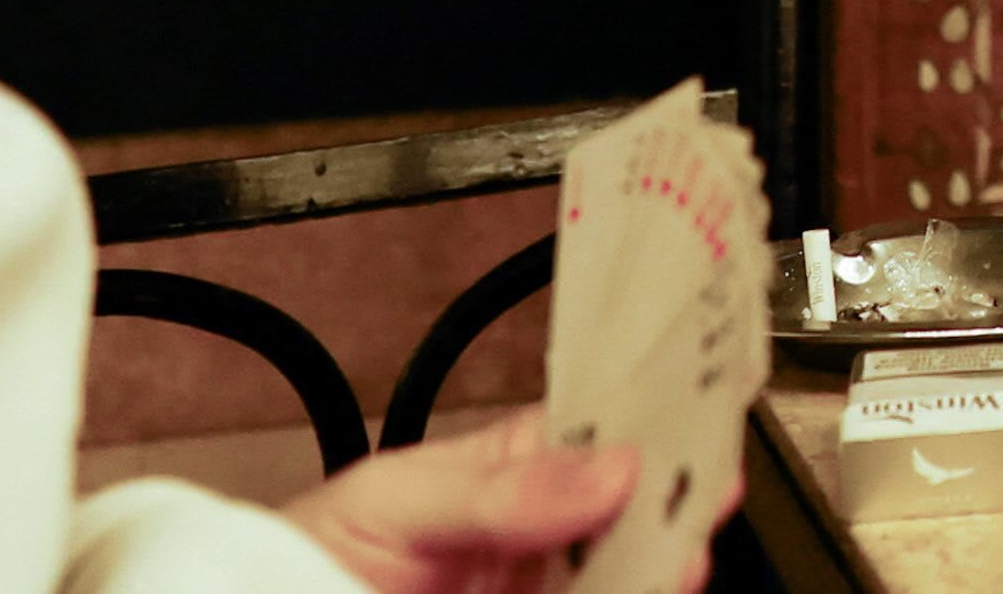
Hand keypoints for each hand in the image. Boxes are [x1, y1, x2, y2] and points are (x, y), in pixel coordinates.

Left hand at [277, 407, 687, 593]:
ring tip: (677, 560)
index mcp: (504, 475)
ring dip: (658, 566)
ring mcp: (533, 592)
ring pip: (620, 575)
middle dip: (669, 504)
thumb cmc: (301, 556)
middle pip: (625, 516)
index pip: (597, 437)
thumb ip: (497, 486)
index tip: (693, 425)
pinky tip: (648, 586)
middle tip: (700, 500)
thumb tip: (607, 463)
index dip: (651, 428)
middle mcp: (532, 539)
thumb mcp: (394, 501)